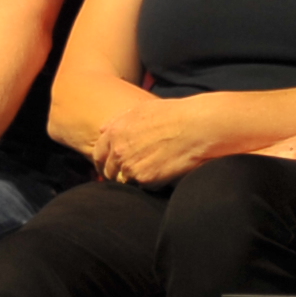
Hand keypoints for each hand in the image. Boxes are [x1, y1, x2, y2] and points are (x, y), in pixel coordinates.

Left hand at [88, 94, 218, 189]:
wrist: (196, 127)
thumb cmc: (173, 114)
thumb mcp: (141, 109)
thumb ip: (118, 120)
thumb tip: (103, 130)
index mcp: (114, 132)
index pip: (98, 154)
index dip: (103, 161)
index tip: (109, 166)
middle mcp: (118, 150)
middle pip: (109, 171)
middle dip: (117, 173)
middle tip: (131, 172)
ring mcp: (130, 166)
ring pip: (125, 181)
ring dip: (133, 179)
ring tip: (151, 171)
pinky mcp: (146, 179)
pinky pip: (142, 187)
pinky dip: (150, 183)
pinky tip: (163, 173)